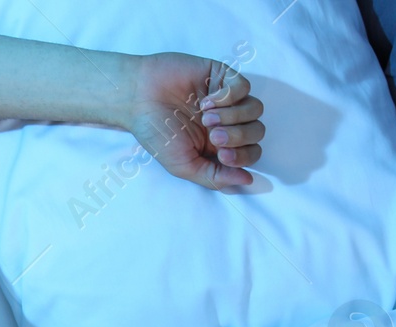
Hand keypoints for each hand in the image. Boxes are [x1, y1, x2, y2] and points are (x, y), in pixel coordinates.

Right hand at [125, 51, 263, 189]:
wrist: (139, 99)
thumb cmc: (156, 132)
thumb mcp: (183, 165)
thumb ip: (214, 177)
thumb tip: (247, 180)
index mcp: (218, 145)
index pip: (251, 153)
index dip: (244, 156)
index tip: (222, 154)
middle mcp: (227, 121)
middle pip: (256, 132)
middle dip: (237, 136)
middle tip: (212, 134)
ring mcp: (227, 98)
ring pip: (255, 109)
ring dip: (233, 116)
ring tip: (206, 116)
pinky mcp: (223, 76)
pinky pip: (244, 88)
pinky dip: (229, 96)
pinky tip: (206, 101)